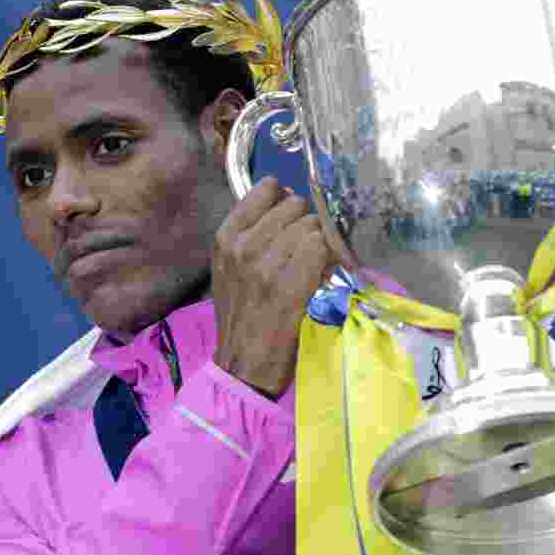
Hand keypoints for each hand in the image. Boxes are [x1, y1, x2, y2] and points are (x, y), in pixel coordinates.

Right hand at [211, 176, 332, 397]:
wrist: (243, 365)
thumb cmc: (242, 315)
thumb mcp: (229, 267)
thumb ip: (250, 232)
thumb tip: (287, 198)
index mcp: (226, 237)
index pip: (268, 189)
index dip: (285, 200)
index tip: (291, 219)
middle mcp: (244, 246)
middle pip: (296, 205)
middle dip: (306, 223)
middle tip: (305, 249)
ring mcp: (267, 265)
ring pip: (312, 226)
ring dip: (320, 243)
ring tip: (313, 266)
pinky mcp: (291, 286)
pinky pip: (320, 248)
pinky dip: (328, 260)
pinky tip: (321, 277)